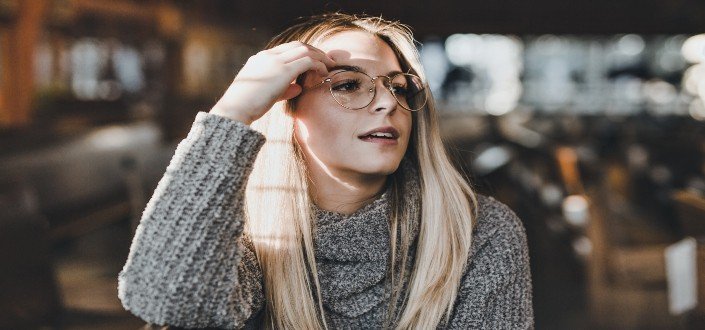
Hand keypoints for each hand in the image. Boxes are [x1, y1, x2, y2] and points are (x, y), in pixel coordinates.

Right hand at [209, 41, 335, 124]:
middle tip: (327, 60)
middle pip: (298, 45)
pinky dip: (318, 65)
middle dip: (315, 51)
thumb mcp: (266, 94)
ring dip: (320, 57)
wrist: (235, 110)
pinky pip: (307, 61)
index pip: (287, 48)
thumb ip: (283, 89)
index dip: (304, 53)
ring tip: (330, 66)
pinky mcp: (282, 71)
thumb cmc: (247, 107)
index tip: (315, 61)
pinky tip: (324, 73)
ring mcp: (275, 61)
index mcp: (260, 58)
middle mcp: (268, 56)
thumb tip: (298, 88)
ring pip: (304, 50)